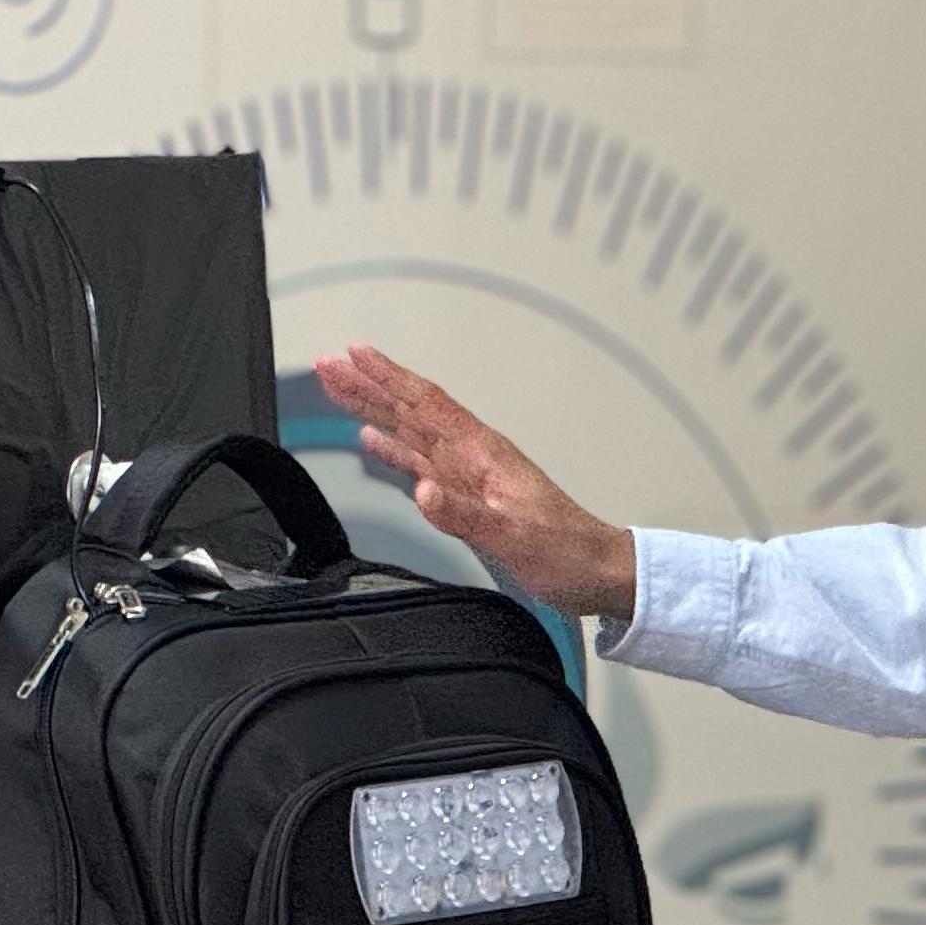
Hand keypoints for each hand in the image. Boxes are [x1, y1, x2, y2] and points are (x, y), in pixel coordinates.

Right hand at [311, 344, 637, 619]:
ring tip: (340, 390)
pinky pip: (421, 461)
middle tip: (329, 364)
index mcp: (483, 455)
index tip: (353, 354)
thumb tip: (423, 491)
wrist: (596, 570)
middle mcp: (473, 456)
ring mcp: (469, 473)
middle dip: (369, 385)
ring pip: (412, 429)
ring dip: (375, 409)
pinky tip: (374, 442)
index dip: (389, 378)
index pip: (427, 404)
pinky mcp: (469, 495)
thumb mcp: (515, 537)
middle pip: (411, 408)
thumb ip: (465, 515)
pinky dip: (394, 448)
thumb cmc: (566, 553)